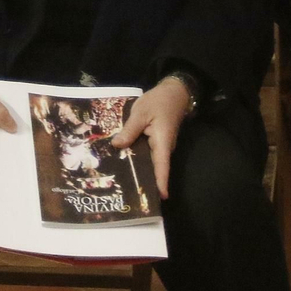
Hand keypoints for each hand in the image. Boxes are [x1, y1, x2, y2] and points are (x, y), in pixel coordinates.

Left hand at [110, 78, 193, 198]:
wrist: (173, 92)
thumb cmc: (159, 101)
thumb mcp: (141, 112)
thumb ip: (129, 130)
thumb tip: (117, 145)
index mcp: (162, 142)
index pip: (162, 166)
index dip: (160, 182)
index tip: (159, 198)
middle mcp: (163, 148)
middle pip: (154, 169)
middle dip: (143, 181)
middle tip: (126, 194)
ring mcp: (160, 146)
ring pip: (149, 162)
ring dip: (138, 171)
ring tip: (120, 183)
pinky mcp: (155, 142)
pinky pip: (146, 154)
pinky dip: (136, 159)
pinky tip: (122, 162)